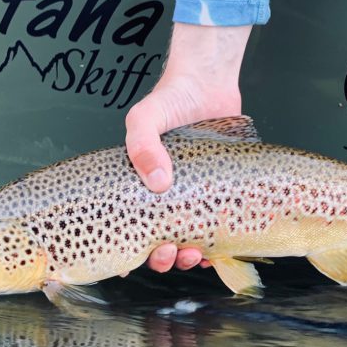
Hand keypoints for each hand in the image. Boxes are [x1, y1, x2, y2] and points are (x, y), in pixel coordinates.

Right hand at [125, 23, 250, 272]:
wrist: (210, 83)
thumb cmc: (171, 99)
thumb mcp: (144, 119)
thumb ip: (143, 146)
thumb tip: (158, 182)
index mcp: (140, 186)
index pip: (128, 228)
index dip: (127, 252)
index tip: (128, 263)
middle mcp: (165, 197)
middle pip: (158, 243)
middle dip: (162, 258)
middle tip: (168, 252)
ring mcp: (193, 198)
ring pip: (188, 243)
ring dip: (188, 257)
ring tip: (193, 254)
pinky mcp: (219, 195)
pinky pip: (216, 229)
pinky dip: (216, 246)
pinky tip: (216, 251)